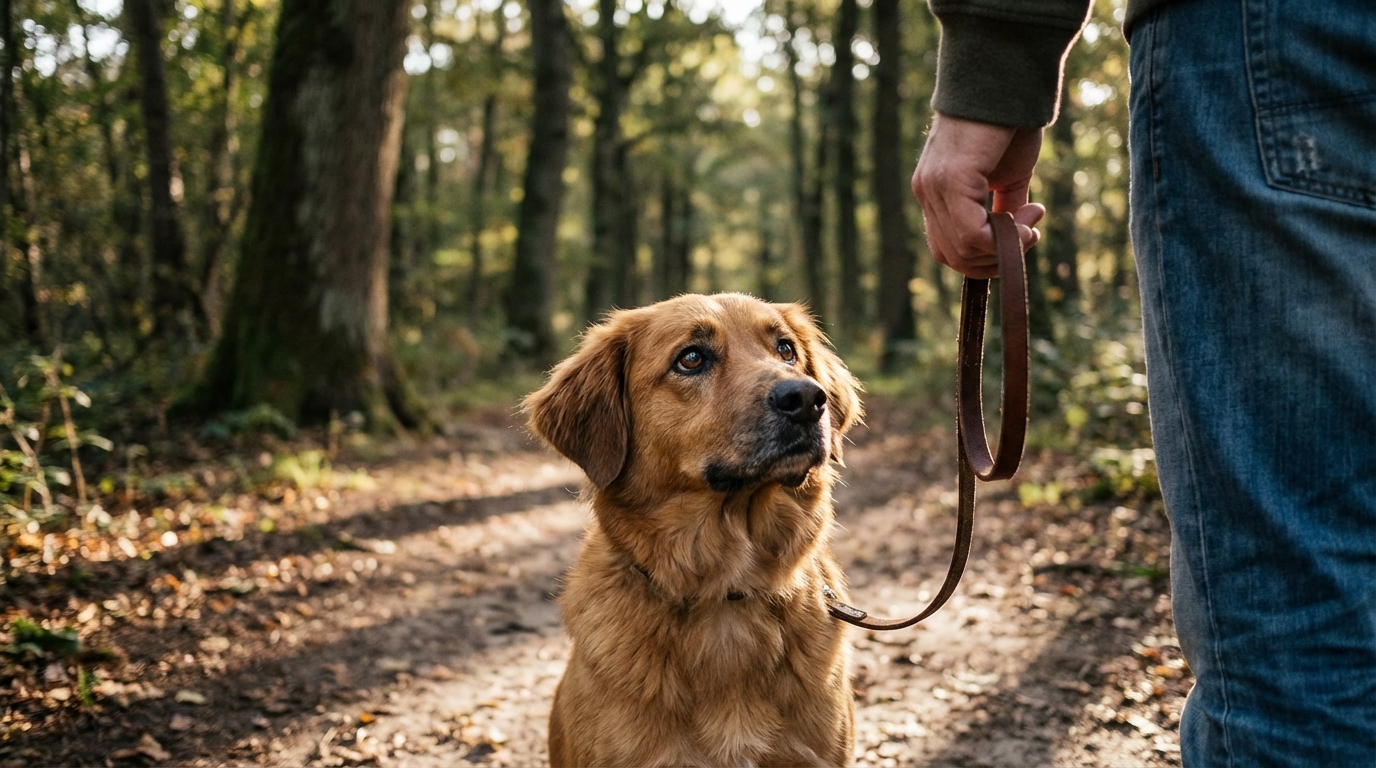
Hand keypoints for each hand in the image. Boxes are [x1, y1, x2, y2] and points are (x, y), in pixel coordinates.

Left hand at [912, 113, 1045, 278]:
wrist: (1006, 82)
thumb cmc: (1008, 124)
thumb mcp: (1008, 177)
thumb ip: (1004, 208)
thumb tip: (1014, 239)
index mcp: (935, 193)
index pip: (947, 248)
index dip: (984, 256)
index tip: (1023, 235)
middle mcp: (927, 192)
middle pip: (951, 256)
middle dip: (995, 259)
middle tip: (1030, 234)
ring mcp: (934, 187)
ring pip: (962, 250)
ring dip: (1004, 248)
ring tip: (1032, 222)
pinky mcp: (951, 181)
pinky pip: (971, 234)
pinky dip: (1001, 241)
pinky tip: (1027, 226)